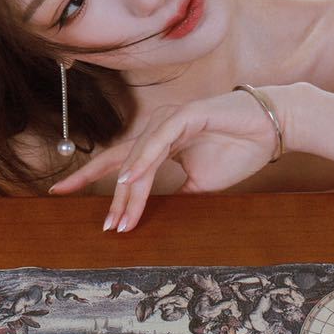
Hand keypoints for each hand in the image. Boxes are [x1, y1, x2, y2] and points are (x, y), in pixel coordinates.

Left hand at [48, 85, 294, 230]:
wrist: (273, 130)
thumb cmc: (239, 151)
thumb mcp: (200, 184)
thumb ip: (175, 195)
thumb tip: (157, 215)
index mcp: (157, 143)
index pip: (116, 162)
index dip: (88, 176)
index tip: (60, 193)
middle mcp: (156, 129)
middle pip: (119, 161)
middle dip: (102, 191)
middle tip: (93, 219)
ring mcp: (169, 119)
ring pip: (138, 158)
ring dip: (127, 190)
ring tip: (117, 217)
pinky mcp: (186, 115)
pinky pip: (158, 141)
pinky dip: (143, 161)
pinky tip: (130, 181)